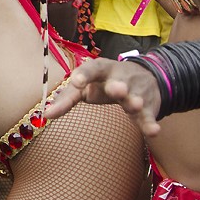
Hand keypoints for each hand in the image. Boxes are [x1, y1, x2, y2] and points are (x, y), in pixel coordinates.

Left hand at [45, 58, 161, 136]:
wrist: (146, 78)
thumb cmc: (105, 83)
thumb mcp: (87, 86)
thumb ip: (67, 98)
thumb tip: (45, 114)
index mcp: (101, 69)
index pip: (92, 68)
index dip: (84, 74)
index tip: (76, 82)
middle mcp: (120, 77)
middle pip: (118, 80)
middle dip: (116, 85)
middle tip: (115, 89)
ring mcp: (135, 91)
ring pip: (135, 96)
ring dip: (134, 100)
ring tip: (133, 104)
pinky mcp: (147, 107)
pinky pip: (148, 115)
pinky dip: (150, 123)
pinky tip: (153, 131)